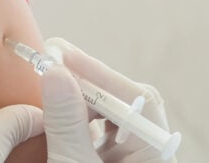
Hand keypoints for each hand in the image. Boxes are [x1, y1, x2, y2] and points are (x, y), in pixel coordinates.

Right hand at [41, 37, 175, 162]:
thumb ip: (67, 124)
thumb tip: (56, 74)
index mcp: (156, 155)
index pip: (138, 99)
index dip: (101, 74)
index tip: (66, 56)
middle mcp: (149, 153)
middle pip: (124, 103)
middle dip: (88, 85)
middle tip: (52, 67)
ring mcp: (131, 158)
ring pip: (110, 115)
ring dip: (81, 100)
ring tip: (51, 89)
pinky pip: (99, 131)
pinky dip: (77, 120)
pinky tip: (57, 114)